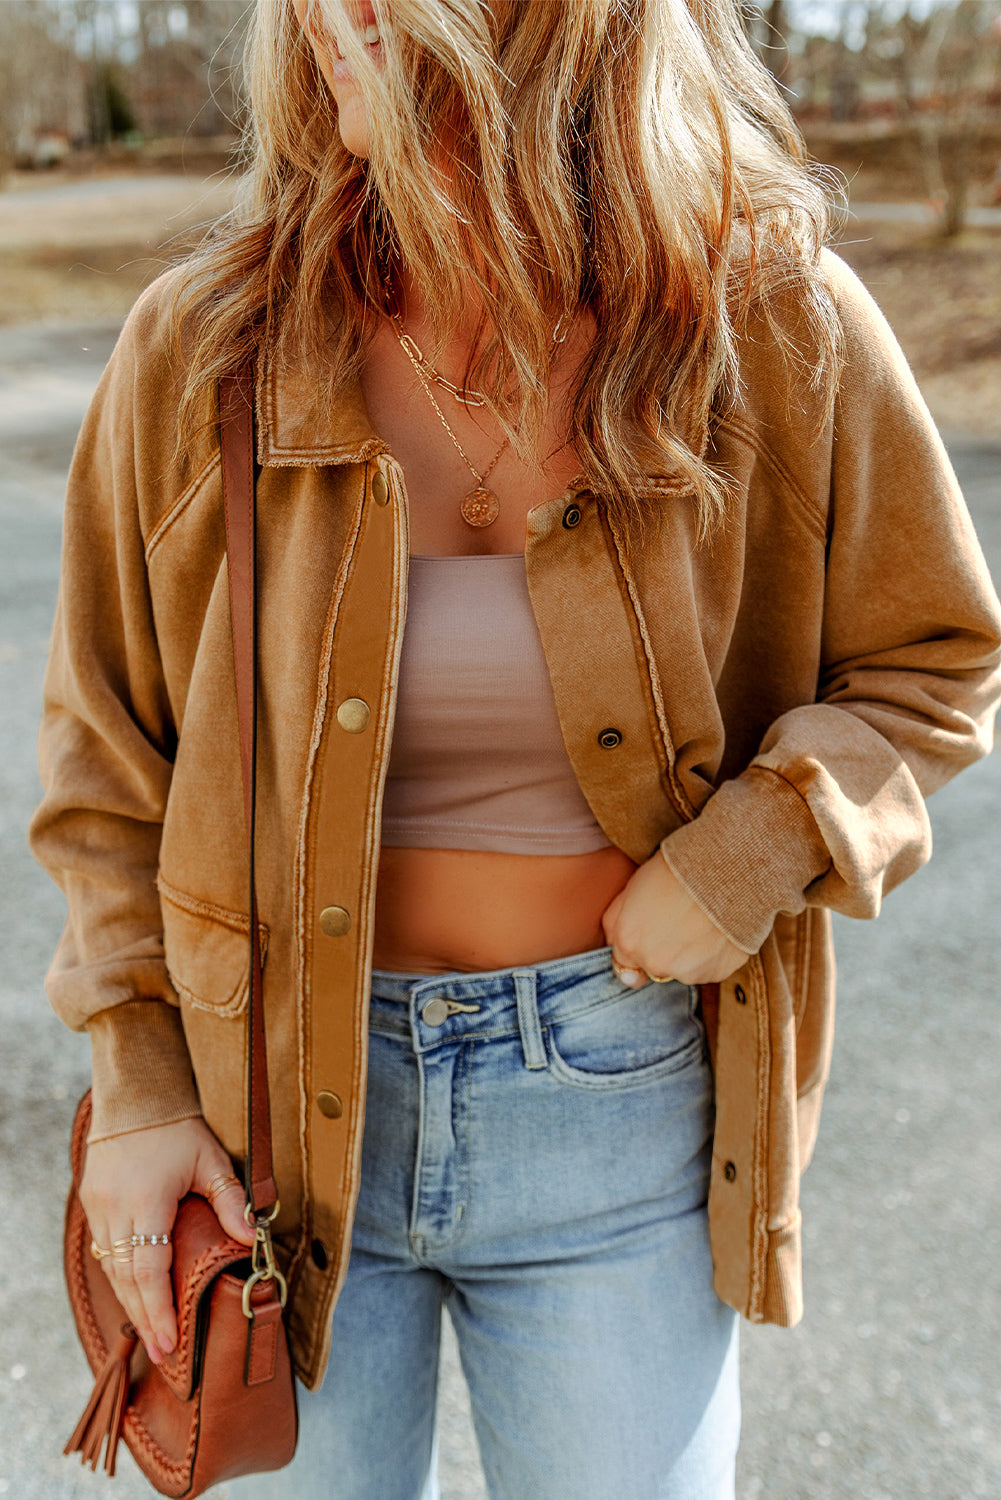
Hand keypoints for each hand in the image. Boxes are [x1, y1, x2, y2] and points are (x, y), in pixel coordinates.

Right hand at [80, 1116, 254, 1365]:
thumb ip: (230, 1199)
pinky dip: (121, 1277)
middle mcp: (116, 1208)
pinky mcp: (92, 1202)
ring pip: (112, 1268)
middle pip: (127, 1279)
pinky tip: (135, 1295)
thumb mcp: (210, 1159)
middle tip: (163, 1354)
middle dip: (146, 1318)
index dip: (160, 1309)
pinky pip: (105, 1250)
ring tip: (152, 1334)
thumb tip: (251, 1237)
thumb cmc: (179, 1127)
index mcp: (147, 1200)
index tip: (170, 1342)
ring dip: (131, 1302)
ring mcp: (99, 1206)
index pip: (149, 1270)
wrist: (136, 1096)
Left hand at [601, 848, 750, 986]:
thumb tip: (615, 947)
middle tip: (677, 919)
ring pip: (682, 969)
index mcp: (628, 944)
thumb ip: (615, 923)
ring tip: (699, 920)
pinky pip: (708, 968)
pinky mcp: (716, 973)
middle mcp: (655, 964)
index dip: (636, 946)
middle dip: (660, 950)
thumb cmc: (675, 871)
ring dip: (687, 953)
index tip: (649, 931)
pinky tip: (716, 928)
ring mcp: (687, 972)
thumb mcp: (630, 889)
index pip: (622, 964)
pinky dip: (711, 954)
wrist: (723, 869)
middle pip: (653, 967)